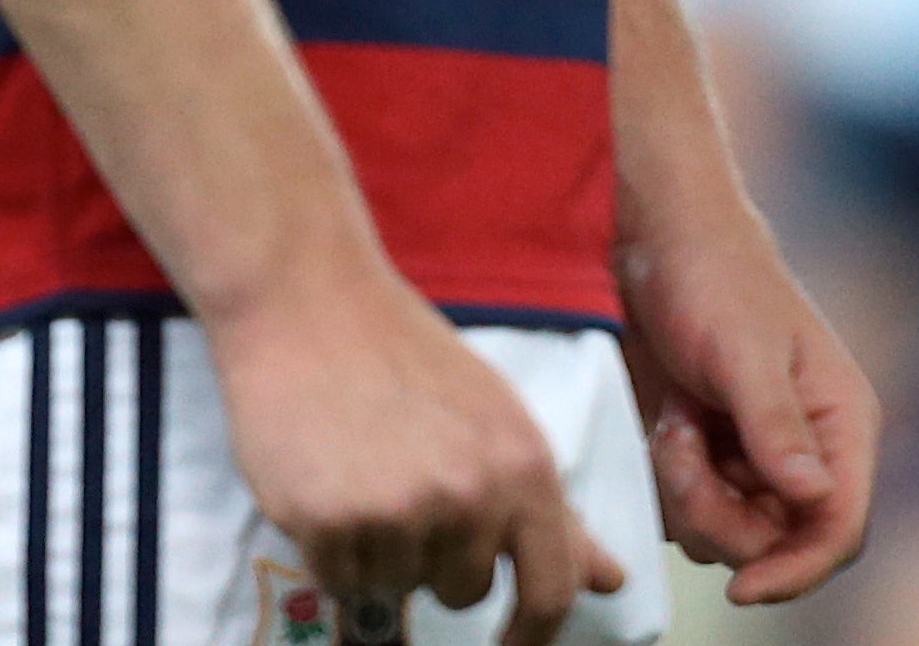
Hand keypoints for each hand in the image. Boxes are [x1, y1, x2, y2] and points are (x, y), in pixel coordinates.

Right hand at [208, 259, 626, 640]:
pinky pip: (341, 583)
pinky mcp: (330, 524)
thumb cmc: (408, 357)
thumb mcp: (497, 421)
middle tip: (410, 482)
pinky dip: (333, 551)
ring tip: (367, 469)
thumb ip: (550, 510)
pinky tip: (330, 484)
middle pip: (465, 592)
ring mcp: (399, 512)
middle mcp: (470, 495)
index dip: (535, 635)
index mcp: (525, 465)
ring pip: (398, 588)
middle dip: (439, 557)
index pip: (552, 589)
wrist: (311, 305)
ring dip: (382, 550)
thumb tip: (608, 580)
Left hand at [616, 187, 877, 603]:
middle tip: (684, 448)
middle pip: (777, 544)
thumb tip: (816, 498)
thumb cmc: (712, 277)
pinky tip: (668, 421)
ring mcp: (759, 456)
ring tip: (677, 420)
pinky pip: (693, 514)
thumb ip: (776, 427)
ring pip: (730, 536)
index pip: (840, 529)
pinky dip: (671, 480)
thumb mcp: (741, 351)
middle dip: (720, 514)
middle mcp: (808, 448)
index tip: (742, 588)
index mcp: (841, 421)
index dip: (798, 571)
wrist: (656, 241)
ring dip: (689, 492)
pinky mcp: (715, 457)